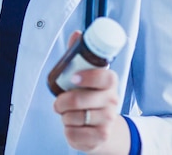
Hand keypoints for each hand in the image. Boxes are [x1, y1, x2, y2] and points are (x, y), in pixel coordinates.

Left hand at [52, 32, 129, 153]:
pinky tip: (74, 127)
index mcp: (109, 84)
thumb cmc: (89, 97)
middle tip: (59, 102)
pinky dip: (67, 130)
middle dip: (62, 101)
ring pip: (74, 117)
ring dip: (64, 116)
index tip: (72, 78)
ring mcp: (108, 121)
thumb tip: (77, 33)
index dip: (88, 77)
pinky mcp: (100, 138)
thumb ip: (78, 56)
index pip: (105, 77)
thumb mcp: (84, 77)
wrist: (103, 130)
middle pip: (82, 100)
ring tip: (69, 114)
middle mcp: (112, 102)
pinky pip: (73, 134)